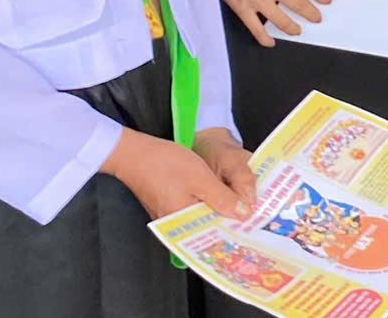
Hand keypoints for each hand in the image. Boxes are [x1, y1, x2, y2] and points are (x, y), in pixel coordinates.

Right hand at [102, 128, 249, 219]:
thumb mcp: (202, 179)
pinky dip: (204, 203)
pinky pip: (190, 209)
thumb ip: (223, 199)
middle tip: (251, 210)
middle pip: (207, 226)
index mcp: (183, 225)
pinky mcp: (165, 207)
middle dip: (228, 218)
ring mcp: (168, 217)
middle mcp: (174, 227)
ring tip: (240, 202)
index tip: (255, 220)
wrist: (133, 154)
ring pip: (199, 217)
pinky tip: (218, 195)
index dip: (235, 226)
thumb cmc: (166, 165)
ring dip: (217, 209)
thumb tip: (243, 215)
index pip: (215, 233)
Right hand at [210, 0, 330, 47]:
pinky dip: (264, 38)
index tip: (326, 0)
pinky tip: (271, 42)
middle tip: (317, 18)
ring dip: (293, 28)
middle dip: (311, 14)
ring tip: (299, 30)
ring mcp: (257, 0)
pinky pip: (256, 28)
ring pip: (281, 21)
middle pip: (299, 5)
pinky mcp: (242, 8)